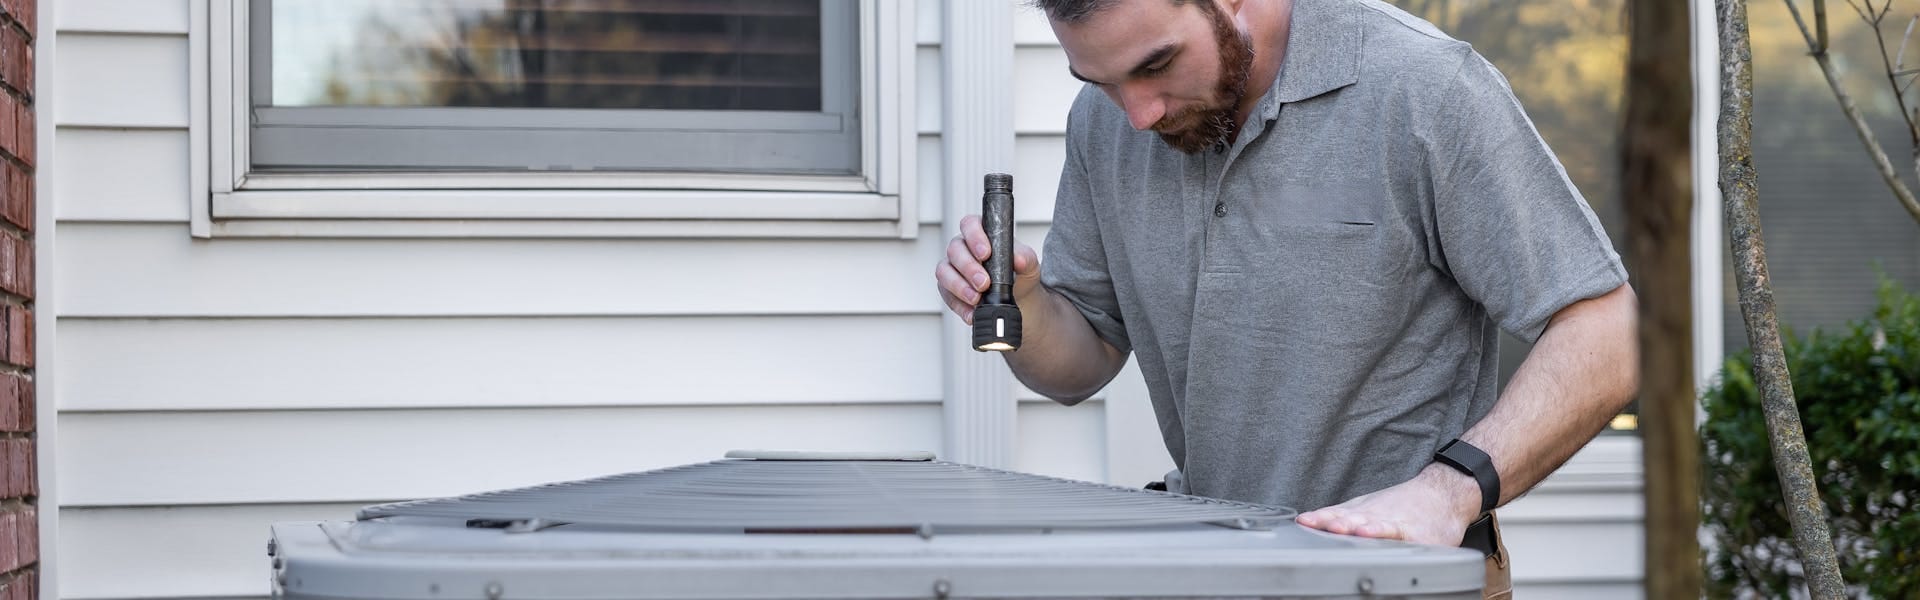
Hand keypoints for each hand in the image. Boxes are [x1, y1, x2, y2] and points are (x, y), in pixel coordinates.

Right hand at [934, 214, 1041, 323]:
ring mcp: (953, 269)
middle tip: (984, 282)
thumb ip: (1025, 258)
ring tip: (976, 298)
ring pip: (944, 272)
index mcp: (981, 234)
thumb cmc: (1019, 275)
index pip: (970, 224)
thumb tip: (1018, 259)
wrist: (1019, 300)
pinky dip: (959, 305)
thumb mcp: (1029, 265)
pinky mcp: (948, 290)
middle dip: (969, 267)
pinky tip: (971, 312)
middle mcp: (963, 248)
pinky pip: (947, 295)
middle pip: (955, 249)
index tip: (986, 253)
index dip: (974, 236)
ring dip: (959, 286)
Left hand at [1294, 463, 1482, 546]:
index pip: (1335, 514)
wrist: (1443, 495)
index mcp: (1361, 513)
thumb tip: (1310, 520)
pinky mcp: (1414, 535)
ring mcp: (1393, 524)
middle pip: (1349, 518)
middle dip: (1330, 522)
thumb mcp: (1368, 506)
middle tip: (1312, 524)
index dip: (1319, 518)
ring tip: (1338, 528)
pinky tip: (1374, 535)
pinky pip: (1397, 534)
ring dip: (1353, 526)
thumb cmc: (1404, 504)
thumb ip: (1342, 515)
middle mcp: (1374, 516)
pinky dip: (1384, 534)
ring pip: (1370, 524)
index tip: (1302, 521)